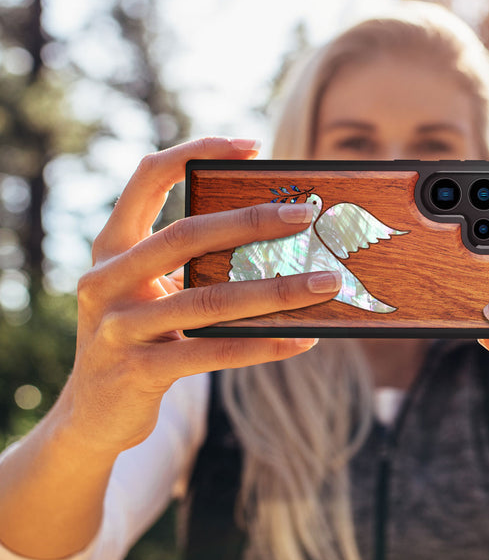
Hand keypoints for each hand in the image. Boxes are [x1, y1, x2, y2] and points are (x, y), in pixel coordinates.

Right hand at [63, 137, 340, 455]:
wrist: (92, 414)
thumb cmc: (138, 336)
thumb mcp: (150, 291)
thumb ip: (190, 264)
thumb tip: (276, 241)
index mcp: (113, 246)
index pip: (149, 178)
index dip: (195, 152)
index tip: (251, 145)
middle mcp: (107, 279)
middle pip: (185, 235)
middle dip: (251, 222)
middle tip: (305, 215)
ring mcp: (118, 327)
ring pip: (208, 300)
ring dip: (276, 290)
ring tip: (325, 282)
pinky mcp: (138, 371)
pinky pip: (213, 352)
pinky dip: (263, 344)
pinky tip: (302, 339)